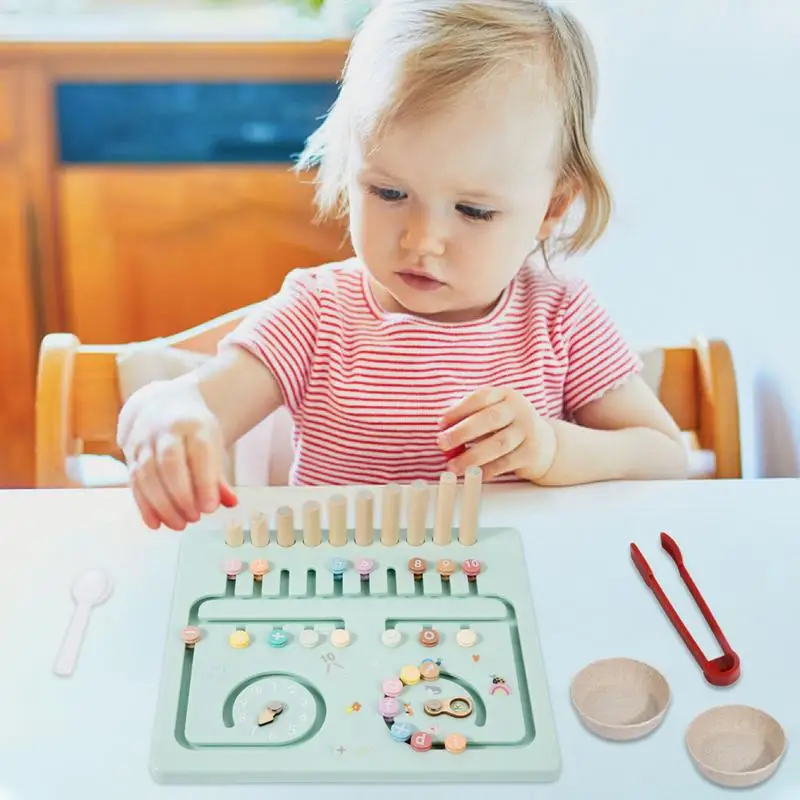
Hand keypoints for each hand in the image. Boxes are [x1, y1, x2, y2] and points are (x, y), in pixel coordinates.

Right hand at [117, 378, 237, 530]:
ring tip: (179, 524)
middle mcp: (165, 430)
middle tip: (195, 518)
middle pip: (169, 464)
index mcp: (193, 424)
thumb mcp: (212, 444)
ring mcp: (143, 441)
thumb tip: (230, 503)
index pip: (199, 452)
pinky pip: (133, 483)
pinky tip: (156, 524)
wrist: (162, 405)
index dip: (204, 482)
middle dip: (181, 496)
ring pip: (147, 475)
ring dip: (162, 505)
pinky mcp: (129, 455)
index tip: (211, 508)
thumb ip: (219, 475)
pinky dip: (144, 506)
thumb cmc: (194, 431)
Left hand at [437, 387, 556, 481]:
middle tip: (442, 443)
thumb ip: (468, 417)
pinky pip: (505, 463)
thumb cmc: (507, 426)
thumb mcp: (492, 413)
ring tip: (453, 466)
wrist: (544, 443)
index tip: (440, 424)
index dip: (458, 410)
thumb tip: (442, 429)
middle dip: (463, 432)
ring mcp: (528, 431)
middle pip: (490, 419)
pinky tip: (472, 474)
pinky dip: (486, 470)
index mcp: (505, 395)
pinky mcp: (531, 453)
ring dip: (472, 456)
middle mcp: (519, 410)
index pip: (480, 398)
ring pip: (498, 444)